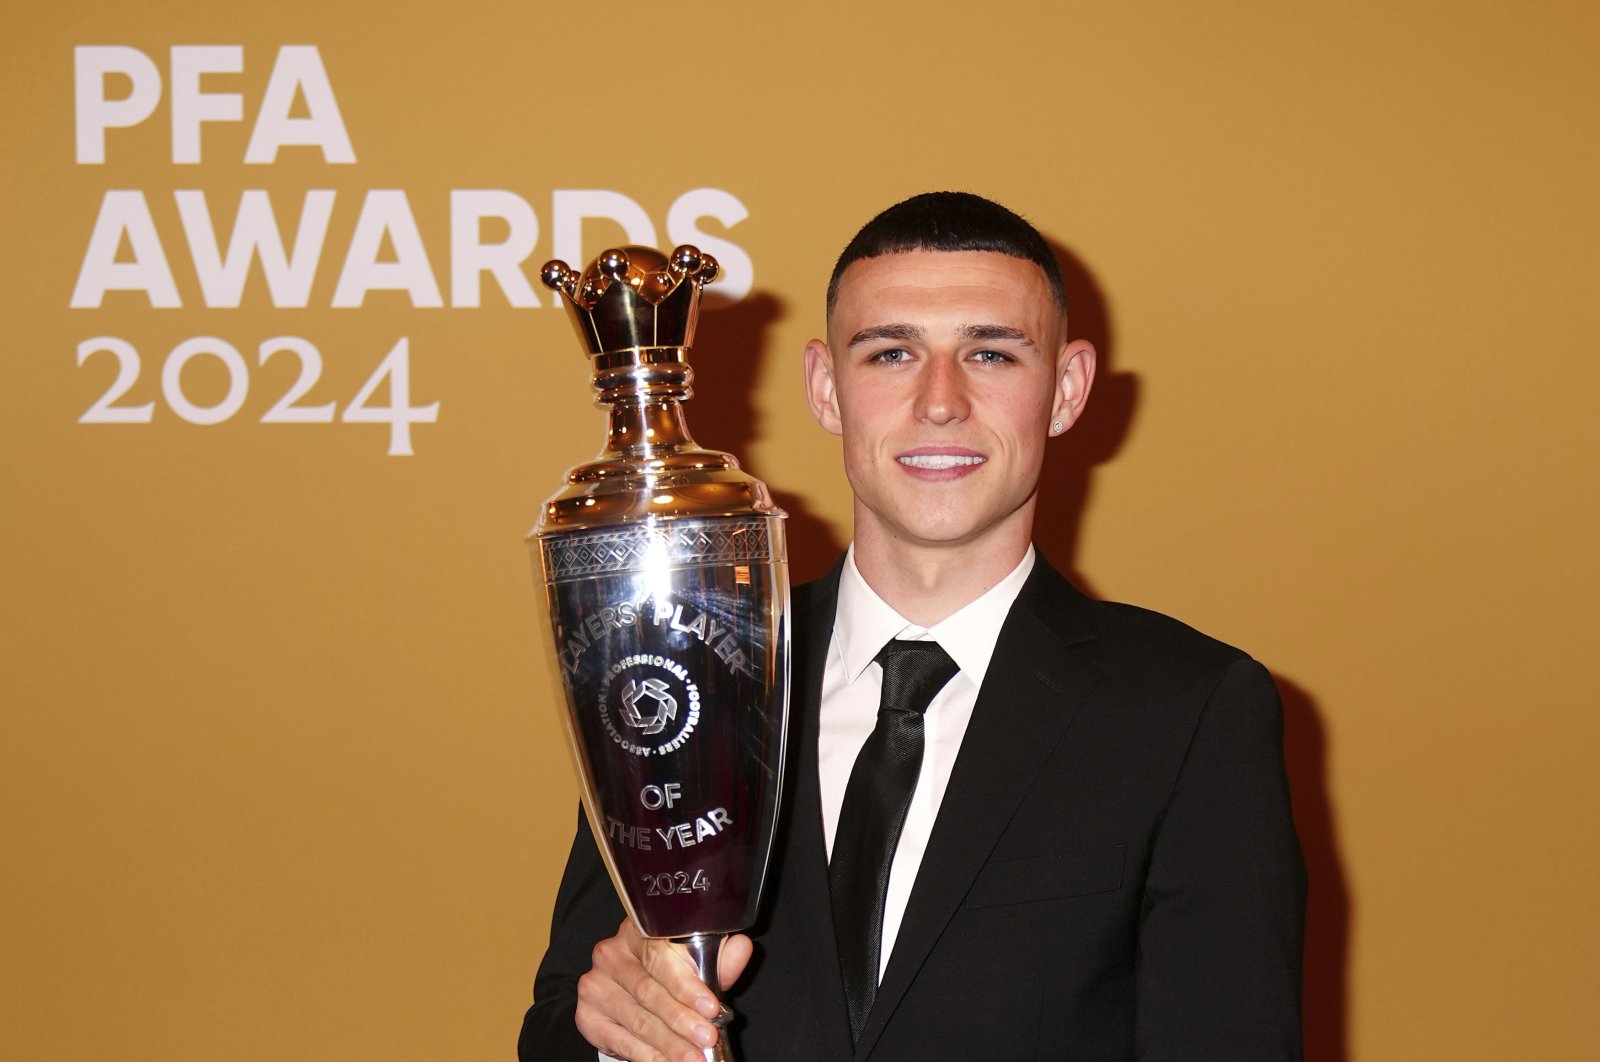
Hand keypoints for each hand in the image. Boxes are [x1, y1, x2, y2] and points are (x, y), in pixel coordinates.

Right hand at [575, 917, 753, 1061]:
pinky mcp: (587, 1015)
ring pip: (637, 1019)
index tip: (711, 1006)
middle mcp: (611, 953)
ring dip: (668, 1044)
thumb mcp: (697, 960)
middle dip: (681, 1019)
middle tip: (707, 1038)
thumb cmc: (670, 970)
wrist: (628, 989)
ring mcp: (595, 984)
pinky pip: (620, 1039)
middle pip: (648, 991)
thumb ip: (719, 957)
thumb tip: (742, 947)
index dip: (686, 984)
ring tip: (693, 1058)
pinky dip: (647, 1055)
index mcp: (639, 930)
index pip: (661, 956)